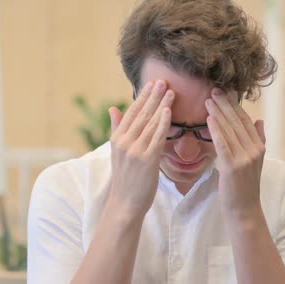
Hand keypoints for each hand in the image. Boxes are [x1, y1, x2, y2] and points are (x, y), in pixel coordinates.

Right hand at [107, 80, 173, 218]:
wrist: (125, 203)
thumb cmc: (125, 178)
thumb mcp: (117, 152)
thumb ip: (117, 128)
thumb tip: (113, 108)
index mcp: (117, 138)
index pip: (131, 112)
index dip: (142, 97)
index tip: (152, 83)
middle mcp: (124, 142)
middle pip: (141, 114)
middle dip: (153, 96)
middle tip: (163, 80)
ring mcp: (135, 150)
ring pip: (150, 123)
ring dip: (161, 105)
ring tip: (170, 91)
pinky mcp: (146, 159)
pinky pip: (156, 137)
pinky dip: (162, 123)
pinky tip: (168, 111)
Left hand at [205, 88, 265, 219]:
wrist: (244, 211)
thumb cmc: (245, 186)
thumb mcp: (256, 161)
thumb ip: (259, 140)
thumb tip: (260, 120)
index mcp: (259, 147)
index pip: (246, 121)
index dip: (235, 105)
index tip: (225, 92)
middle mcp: (254, 150)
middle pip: (237, 122)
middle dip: (225, 104)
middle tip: (213, 90)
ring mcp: (244, 159)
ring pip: (229, 130)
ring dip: (217, 113)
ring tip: (207, 100)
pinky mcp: (232, 167)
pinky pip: (223, 144)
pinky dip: (216, 130)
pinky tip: (209, 119)